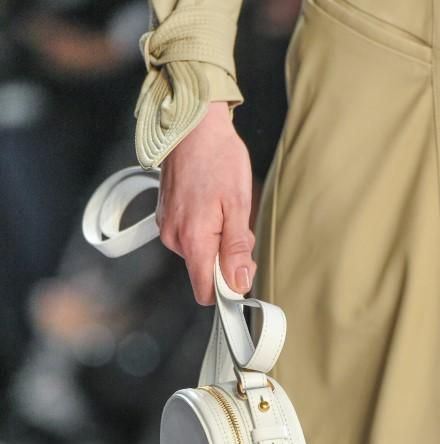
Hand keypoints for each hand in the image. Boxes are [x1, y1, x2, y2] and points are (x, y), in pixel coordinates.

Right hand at [157, 101, 255, 304]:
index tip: (243, 273)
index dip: (227, 290)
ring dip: (217, 240)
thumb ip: (236, 248)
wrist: (192, 125)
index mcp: (192, 239)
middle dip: (227, 258)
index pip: (206, 291)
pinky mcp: (166, 218)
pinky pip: (190, 238)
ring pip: (200, 254)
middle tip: (238, 224)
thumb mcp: (238, 203)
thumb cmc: (218, 157)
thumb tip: (239, 283)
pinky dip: (205, 229)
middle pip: (206, 272)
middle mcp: (174, 238)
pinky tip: (211, 203)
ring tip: (223, 207)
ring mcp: (167, 228)